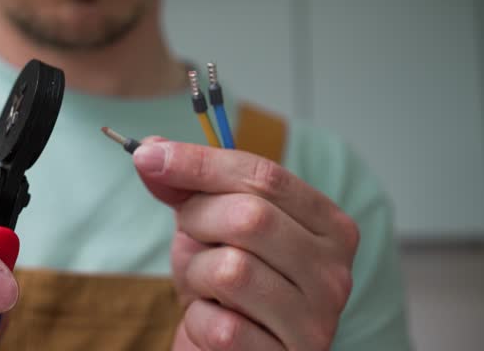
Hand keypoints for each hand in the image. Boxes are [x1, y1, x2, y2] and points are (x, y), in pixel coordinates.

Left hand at [133, 139, 359, 350]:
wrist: (227, 350)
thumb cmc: (226, 285)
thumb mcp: (208, 226)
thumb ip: (187, 186)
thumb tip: (150, 153)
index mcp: (329, 226)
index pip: (266, 177)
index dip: (201, 163)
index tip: (149, 156)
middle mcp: (334, 271)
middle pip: (252, 217)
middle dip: (199, 221)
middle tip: (190, 237)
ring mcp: (317, 321)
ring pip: (233, 270)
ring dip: (197, 274)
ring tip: (204, 285)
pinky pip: (222, 325)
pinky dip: (199, 319)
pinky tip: (213, 320)